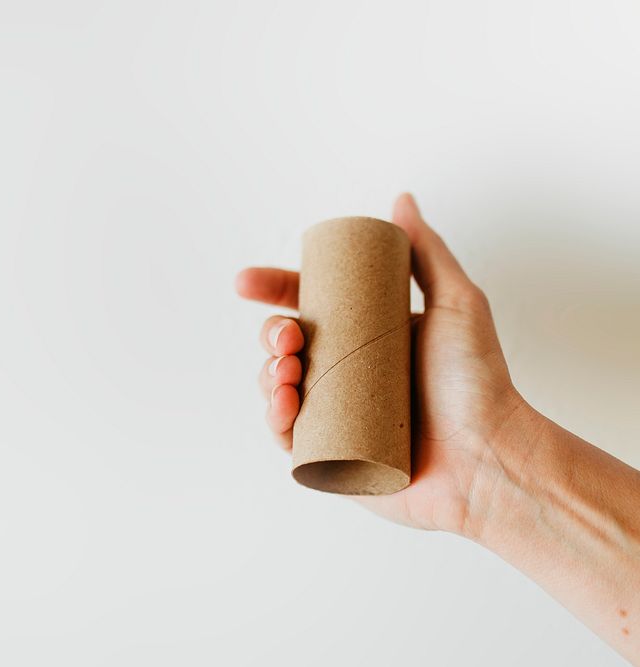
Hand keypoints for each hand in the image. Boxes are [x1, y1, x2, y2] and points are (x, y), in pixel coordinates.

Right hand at [236, 194, 528, 536]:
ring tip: (286, 373)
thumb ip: (427, 251)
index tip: (246, 282)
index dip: (273, 292)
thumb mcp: (456, 303)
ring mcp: (335, 416)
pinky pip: (286, 437)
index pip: (308, 307)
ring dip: (266, 375)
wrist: (490, 456)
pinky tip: (282, 407)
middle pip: (285, 346)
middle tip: (287, 336)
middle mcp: (345, 374)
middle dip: (269, 335)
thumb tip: (401, 199)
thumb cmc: (479, 383)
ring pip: (277, 389)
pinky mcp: (330, 458)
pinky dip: (273, 421)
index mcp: (365, 336)